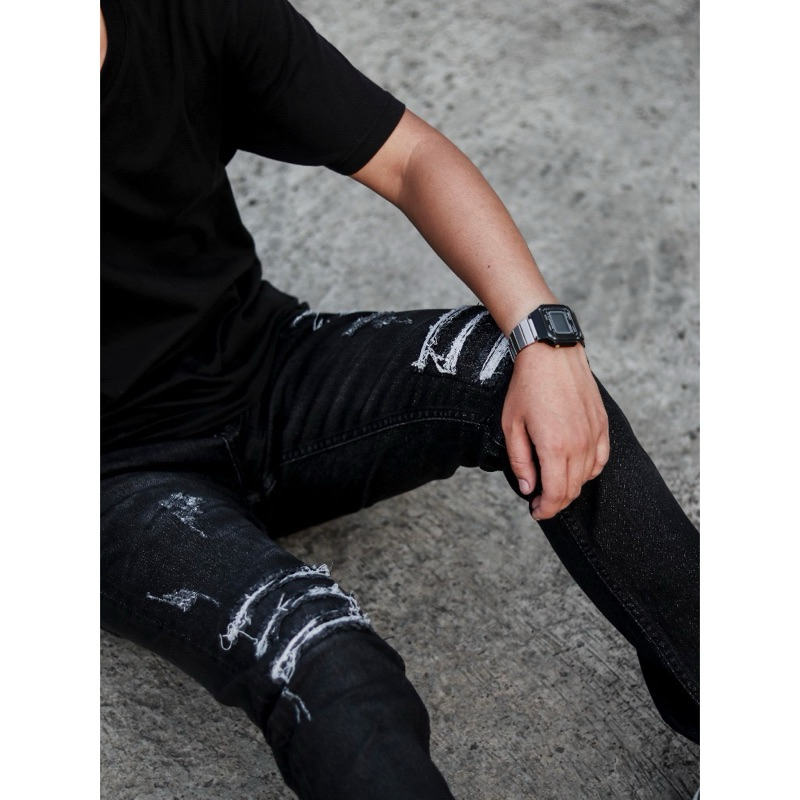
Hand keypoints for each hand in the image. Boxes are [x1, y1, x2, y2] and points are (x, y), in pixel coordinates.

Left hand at [501, 343, 609, 519]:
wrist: (551, 354)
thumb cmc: (527, 387)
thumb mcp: (512, 425)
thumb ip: (520, 462)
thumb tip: (528, 488)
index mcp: (554, 448)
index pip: (556, 494)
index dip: (545, 509)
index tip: (535, 512)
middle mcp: (579, 445)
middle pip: (572, 490)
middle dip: (556, 503)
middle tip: (540, 504)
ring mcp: (594, 434)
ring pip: (587, 477)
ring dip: (570, 487)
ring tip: (553, 486)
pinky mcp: (602, 424)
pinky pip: (601, 459)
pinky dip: (589, 471)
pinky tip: (575, 471)